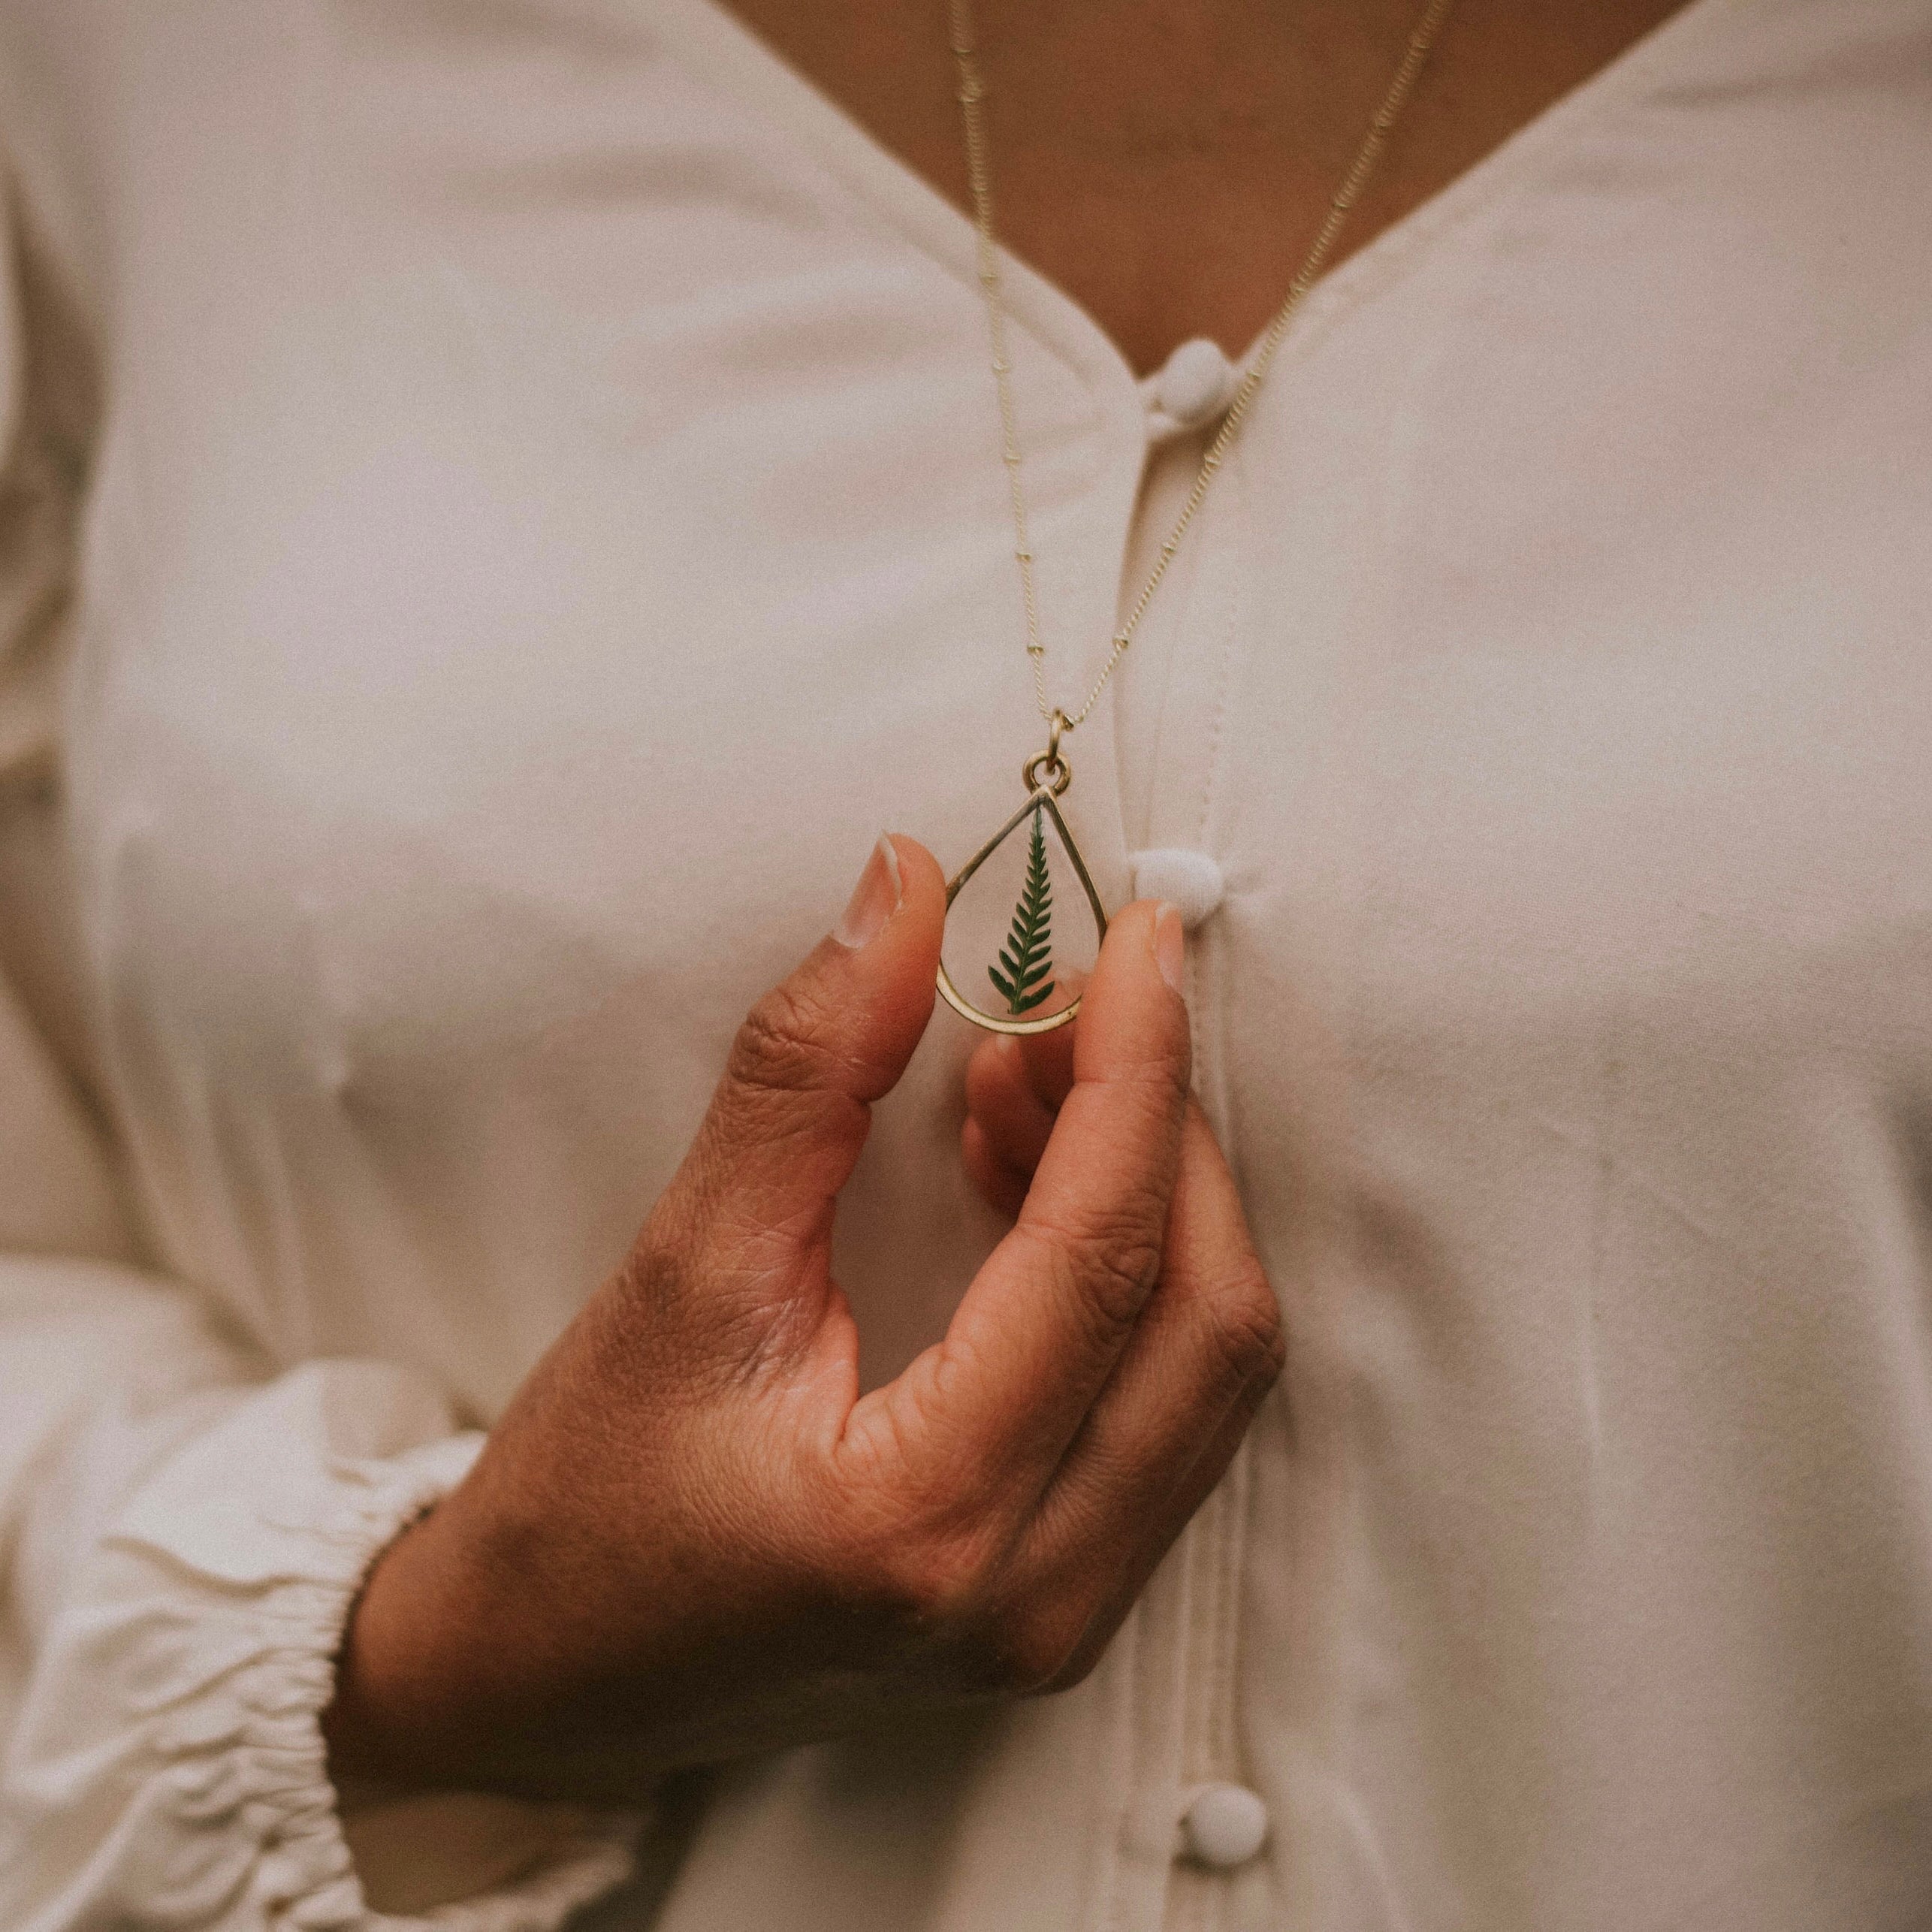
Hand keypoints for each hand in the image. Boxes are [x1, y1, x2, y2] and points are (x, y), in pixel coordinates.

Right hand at [322, 837, 1281, 1798]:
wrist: (538, 1678)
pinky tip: (1030, 1180)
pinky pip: (1168, 1408)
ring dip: (1150, 1199)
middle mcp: (1029, 1599)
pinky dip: (1131, 1276)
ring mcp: (1059, 1619)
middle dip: (1160, 1130)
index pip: (1102, 1259)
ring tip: (1024, 1083)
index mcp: (922, 1522)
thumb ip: (806, 1074)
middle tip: (1063, 1009)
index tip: (1138, 943)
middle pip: (1204, 1317)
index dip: (1137, 1073)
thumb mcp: (679, 1265)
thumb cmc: (581, 1493)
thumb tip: (905, 896)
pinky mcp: (1060, 1601)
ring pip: (1208, 1367)